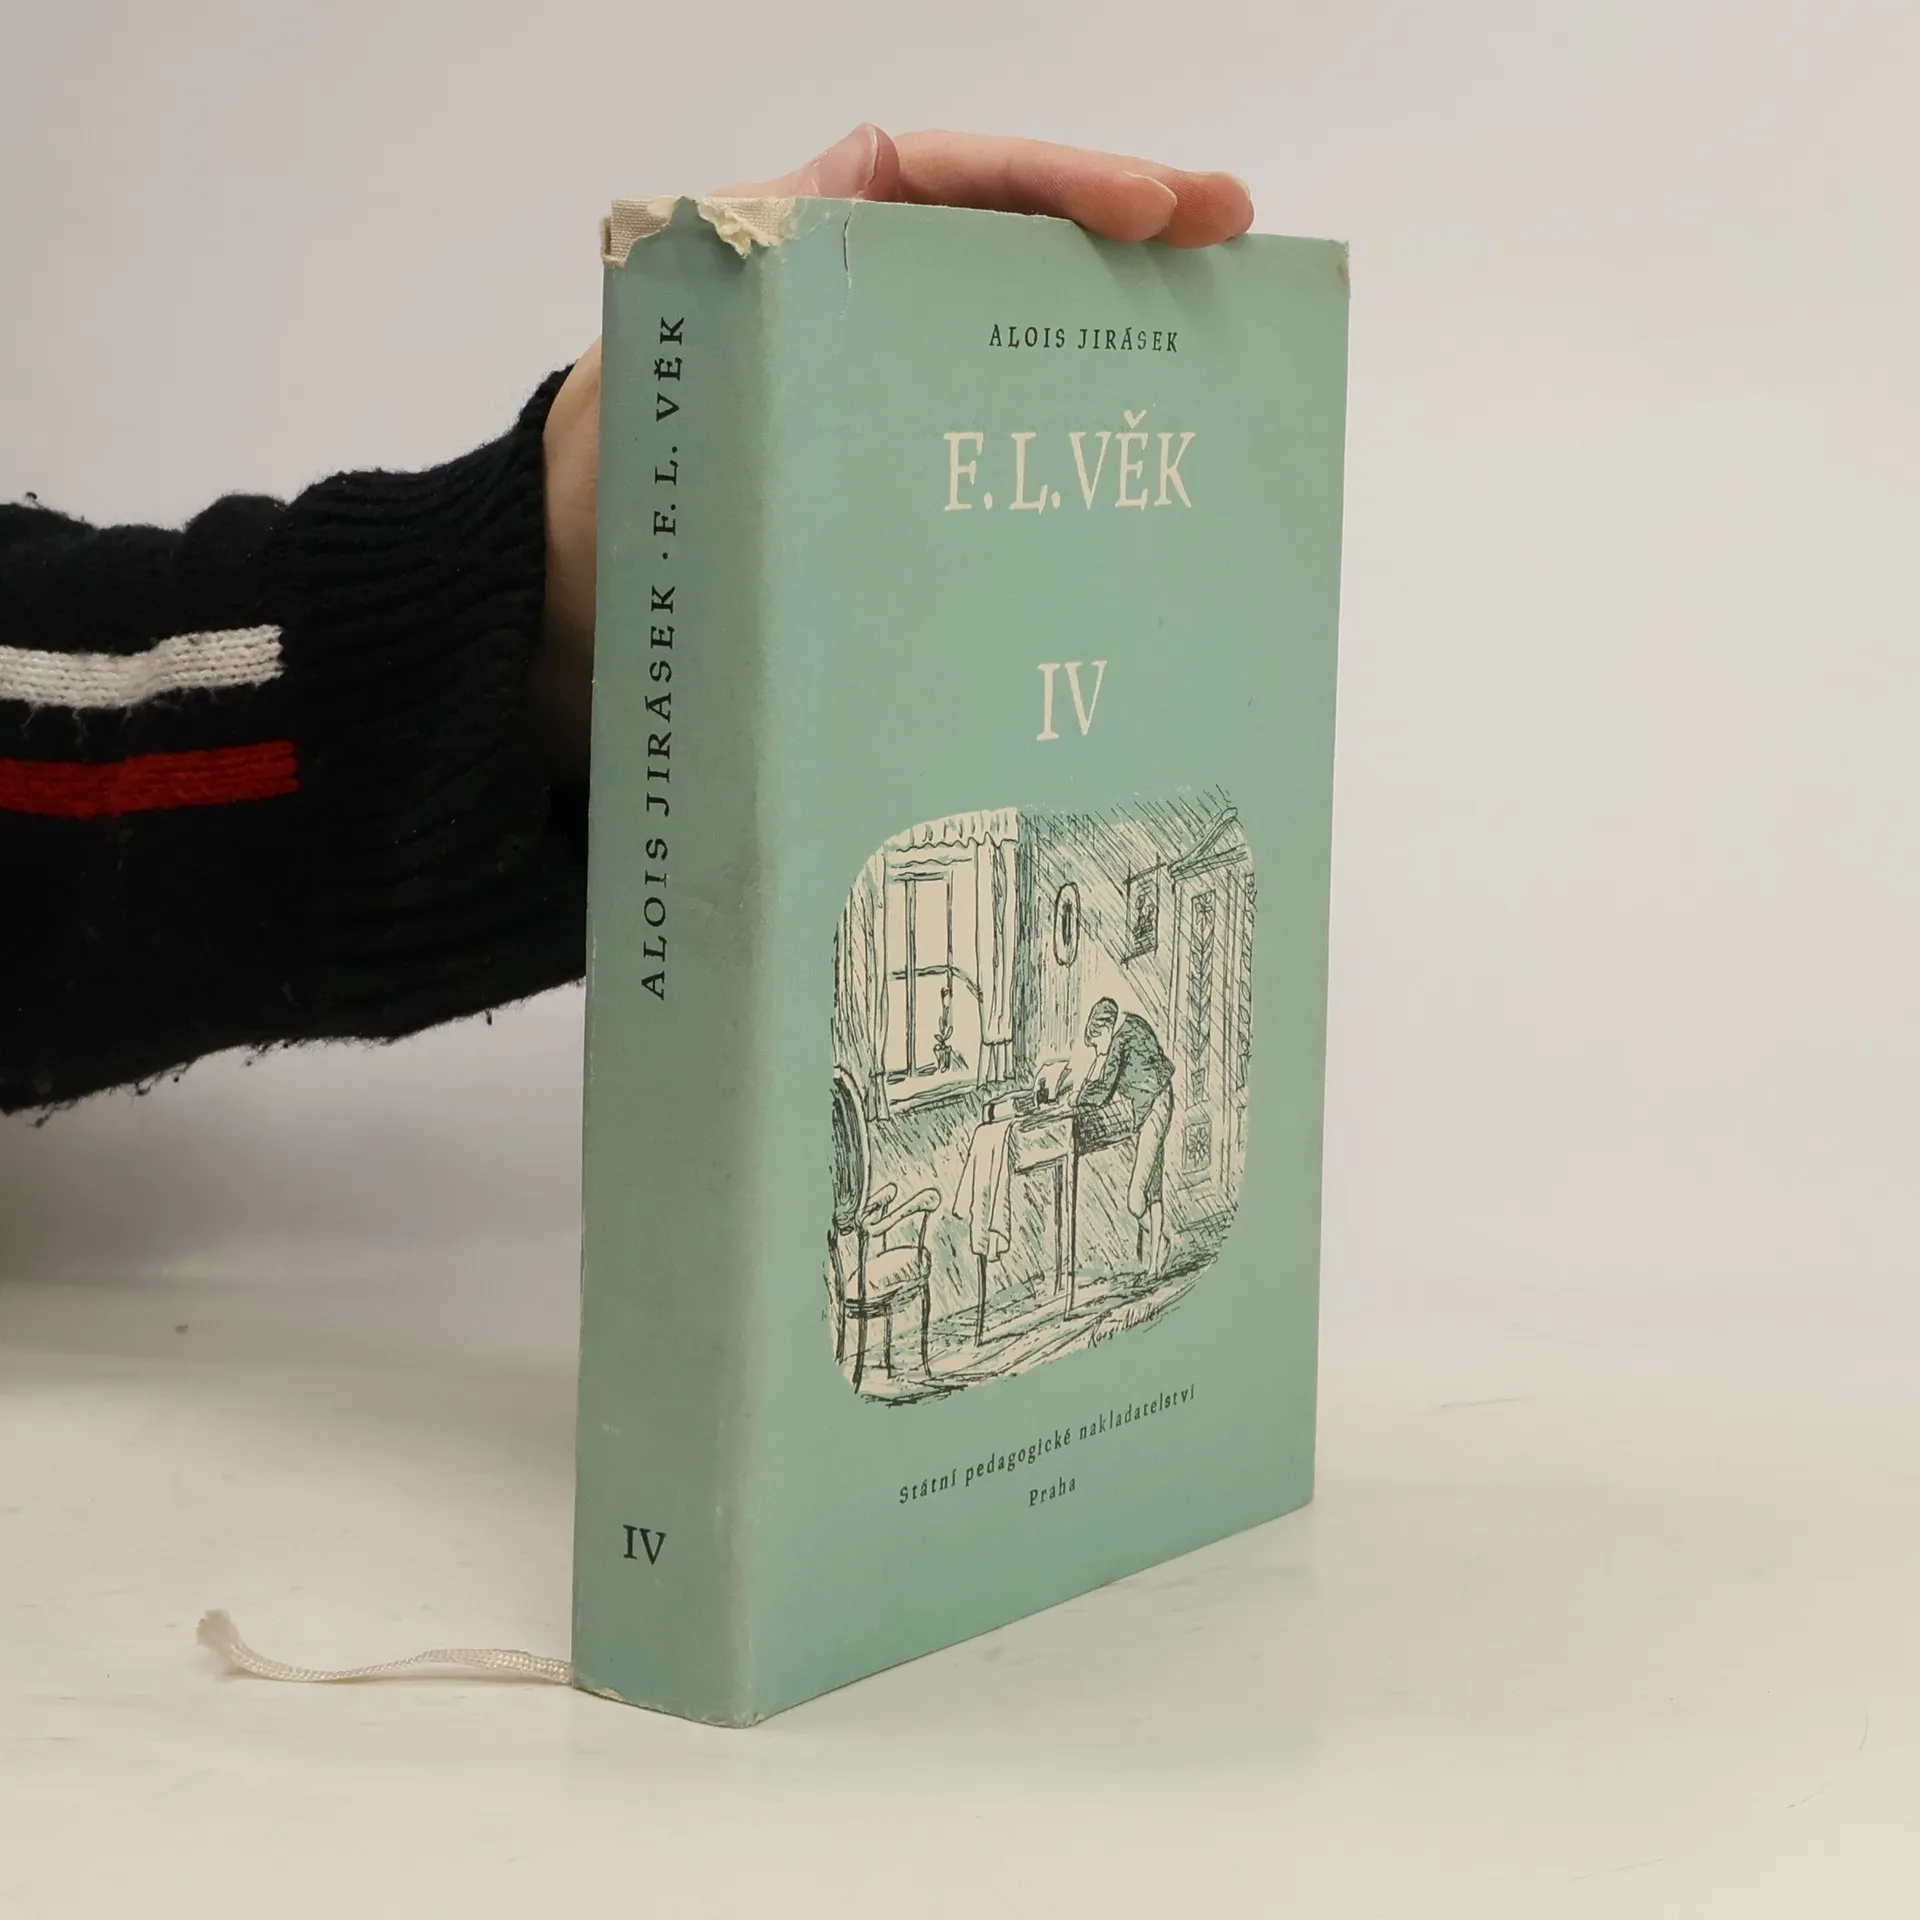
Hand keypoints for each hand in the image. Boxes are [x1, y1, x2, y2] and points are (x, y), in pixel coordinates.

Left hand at [529, 129, 1255, 777]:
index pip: (942, 185)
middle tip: (1233, 247)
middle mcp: (846, 329)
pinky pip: (982, 465)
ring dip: (1103, 354)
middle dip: (1118, 246)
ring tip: (1210, 362)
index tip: (1163, 208)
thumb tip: (863, 178)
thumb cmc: (595, 514)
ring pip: (1006, 358)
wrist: (550, 651)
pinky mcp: (882, 509)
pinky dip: (1049, 463)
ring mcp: (872, 421)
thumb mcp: (659, 374)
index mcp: (791, 264)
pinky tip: (1120, 496)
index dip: (1060, 182)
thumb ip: (743, 276)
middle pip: (1000, 258)